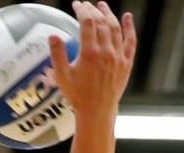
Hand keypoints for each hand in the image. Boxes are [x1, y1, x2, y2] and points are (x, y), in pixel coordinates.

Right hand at [48, 2, 137, 123]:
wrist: (97, 111)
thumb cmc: (78, 95)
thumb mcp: (62, 77)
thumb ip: (57, 55)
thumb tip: (53, 35)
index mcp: (89, 53)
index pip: (87, 23)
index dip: (82, 10)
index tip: (77, 5)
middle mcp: (106, 52)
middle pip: (101, 22)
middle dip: (93, 10)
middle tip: (86, 5)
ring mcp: (118, 57)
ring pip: (115, 28)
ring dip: (108, 14)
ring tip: (102, 5)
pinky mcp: (126, 63)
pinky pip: (130, 42)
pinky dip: (129, 27)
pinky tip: (127, 16)